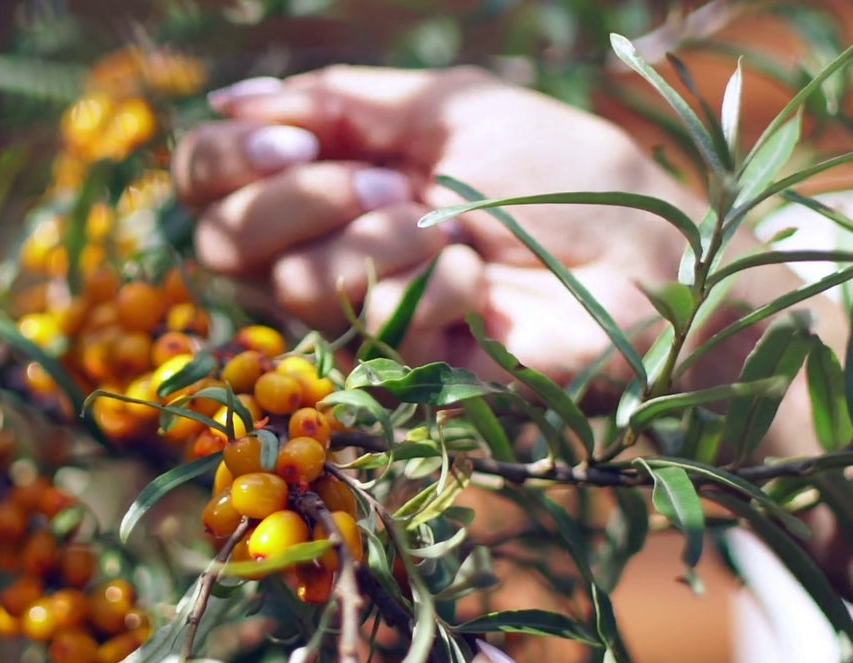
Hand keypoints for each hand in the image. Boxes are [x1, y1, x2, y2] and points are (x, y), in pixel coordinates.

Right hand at [173, 66, 706, 389]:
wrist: (649, 255)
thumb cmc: (560, 174)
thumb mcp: (447, 107)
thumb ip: (336, 101)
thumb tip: (226, 99)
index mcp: (324, 179)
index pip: (206, 180)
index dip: (226, 159)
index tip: (294, 139)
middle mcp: (322, 250)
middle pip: (219, 240)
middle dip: (300, 198)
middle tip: (392, 183)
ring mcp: (356, 316)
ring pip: (290, 281)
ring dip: (383, 238)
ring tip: (455, 231)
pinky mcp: (396, 370)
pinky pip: (365, 321)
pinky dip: (433, 285)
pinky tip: (482, 285)